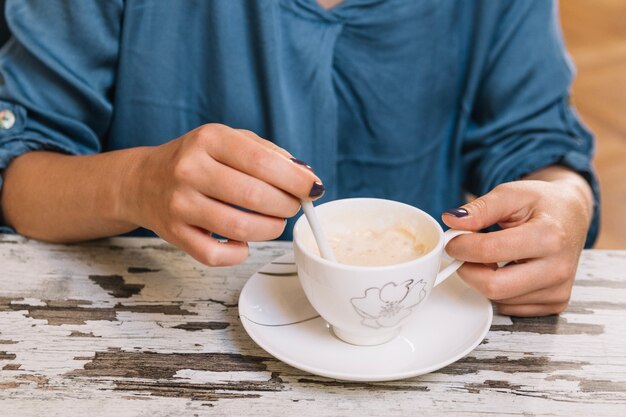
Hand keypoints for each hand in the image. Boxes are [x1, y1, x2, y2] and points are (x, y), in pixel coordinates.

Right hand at [120, 124, 322, 265]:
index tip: (314, 188)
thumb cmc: (198, 160)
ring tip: (274, 222)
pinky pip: (217, 255)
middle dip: (286, 205)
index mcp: (209, 139)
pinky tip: (243, 240)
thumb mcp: (230, 141)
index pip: (262, 162)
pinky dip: (240, 252)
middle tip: (292, 206)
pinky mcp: (174, 234)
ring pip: (239, 228)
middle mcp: (189, 169)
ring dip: (269, 230)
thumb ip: (270, 154)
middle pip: (254, 196)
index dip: (296, 179)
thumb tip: (307, 177)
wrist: (143, 181)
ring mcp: (179, 203)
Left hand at [441, 167, 592, 316]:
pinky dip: (498, 290)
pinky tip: (504, 270)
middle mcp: (557, 269)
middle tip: (463, 253)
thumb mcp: (511, 194)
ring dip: (482, 279)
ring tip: (489, 256)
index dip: (460, 246)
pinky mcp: (555, 304)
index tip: (452, 239)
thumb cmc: (542, 203)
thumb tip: (452, 221)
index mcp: (549, 237)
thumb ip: (480, 208)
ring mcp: (558, 291)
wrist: (572, 216)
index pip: (489, 251)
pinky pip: (509, 307)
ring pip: (498, 298)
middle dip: (467, 269)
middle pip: (492, 286)